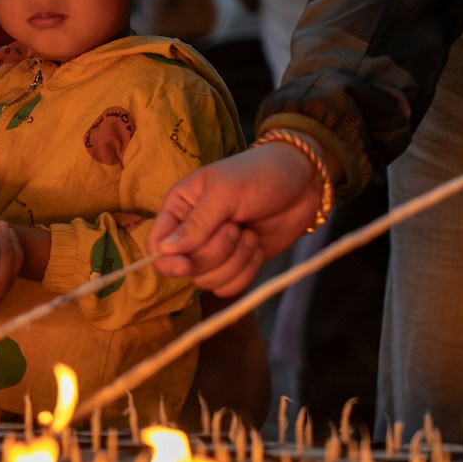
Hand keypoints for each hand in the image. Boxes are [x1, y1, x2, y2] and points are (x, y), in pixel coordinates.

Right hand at [149, 143, 324, 295]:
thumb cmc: (261, 174)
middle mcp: (191, 232)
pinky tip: (256, 248)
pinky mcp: (237, 264)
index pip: (157, 243)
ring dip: (234, 262)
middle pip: (186, 267)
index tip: (186, 264)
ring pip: (207, 280)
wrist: (305, 183)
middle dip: (215, 253)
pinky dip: (245, 273)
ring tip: (250, 234)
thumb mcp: (226, 192)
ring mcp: (215, 251)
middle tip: (236, 227)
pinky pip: (229, 287)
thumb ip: (196, 223)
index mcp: (179, 207)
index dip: (167, 259)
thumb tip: (165, 251)